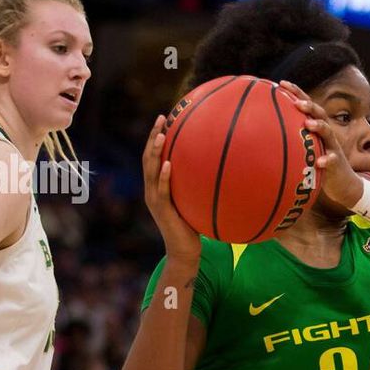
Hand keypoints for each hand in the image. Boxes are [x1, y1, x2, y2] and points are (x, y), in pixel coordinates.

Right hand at [143, 115, 200, 265]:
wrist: (185, 251)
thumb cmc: (194, 226)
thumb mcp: (195, 201)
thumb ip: (199, 185)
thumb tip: (220, 167)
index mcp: (157, 186)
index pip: (153, 156)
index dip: (156, 137)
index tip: (165, 118)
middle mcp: (152, 190)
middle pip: (148, 158)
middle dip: (154, 136)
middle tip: (161, 118)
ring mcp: (155, 200)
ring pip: (150, 171)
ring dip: (155, 152)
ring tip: (161, 135)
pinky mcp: (162, 210)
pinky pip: (162, 191)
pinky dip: (163, 177)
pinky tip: (168, 164)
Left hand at [277, 80, 364, 210]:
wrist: (343, 184)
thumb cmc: (320, 165)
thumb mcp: (307, 149)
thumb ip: (292, 139)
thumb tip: (265, 132)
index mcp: (317, 129)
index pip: (307, 106)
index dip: (296, 93)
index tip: (281, 83)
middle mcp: (326, 135)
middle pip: (320, 114)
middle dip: (309, 106)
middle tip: (297, 103)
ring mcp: (333, 148)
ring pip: (328, 133)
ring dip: (319, 126)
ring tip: (308, 124)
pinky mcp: (337, 164)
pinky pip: (332, 160)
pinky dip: (327, 159)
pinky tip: (320, 162)